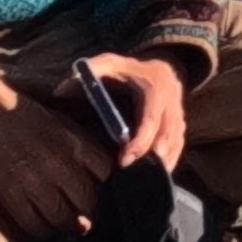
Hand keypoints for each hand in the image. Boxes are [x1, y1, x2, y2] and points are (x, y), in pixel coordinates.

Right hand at [0, 67, 116, 240]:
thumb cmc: (22, 115)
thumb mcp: (61, 121)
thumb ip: (81, 146)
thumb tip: (97, 175)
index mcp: (76, 142)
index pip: (105, 172)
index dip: (101, 181)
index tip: (93, 183)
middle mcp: (60, 164)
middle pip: (87, 200)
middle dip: (85, 206)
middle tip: (78, 209)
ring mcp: (35, 183)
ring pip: (63, 218)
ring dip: (65, 223)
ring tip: (62, 221)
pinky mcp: (12, 196)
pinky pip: (35, 225)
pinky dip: (41, 230)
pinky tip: (41, 225)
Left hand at [78, 49, 189, 173]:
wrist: (163, 66)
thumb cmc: (129, 69)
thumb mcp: (110, 63)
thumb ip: (90, 71)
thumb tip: (60, 90)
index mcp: (155, 88)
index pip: (150, 120)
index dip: (139, 142)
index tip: (123, 160)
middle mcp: (171, 101)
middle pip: (167, 135)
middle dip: (153, 157)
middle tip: (134, 176)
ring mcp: (179, 114)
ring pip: (176, 142)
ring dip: (163, 162)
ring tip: (145, 179)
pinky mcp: (181, 125)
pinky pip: (179, 145)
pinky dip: (170, 160)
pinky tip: (156, 173)